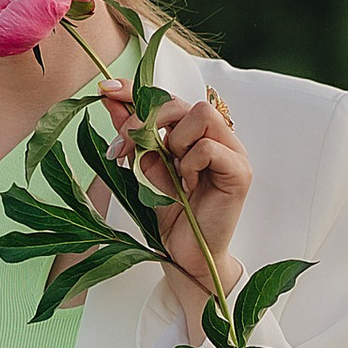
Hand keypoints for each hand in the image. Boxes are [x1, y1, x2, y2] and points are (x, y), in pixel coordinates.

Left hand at [100, 78, 249, 323]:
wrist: (186, 257)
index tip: (107, 90)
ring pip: (201, 114)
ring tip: (174, 173)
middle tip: (125, 148)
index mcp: (194, 134)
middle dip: (146, 120)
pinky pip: (210, 147)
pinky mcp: (240, 171)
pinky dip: (191, 162)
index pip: (166, 98)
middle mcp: (216, 136)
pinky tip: (188, 186)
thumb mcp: (143, 170)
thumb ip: (133, 137)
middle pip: (182, 101)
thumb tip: (110, 101)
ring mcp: (232, 151)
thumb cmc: (170, 217)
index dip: (136, 90)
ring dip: (175, 142)